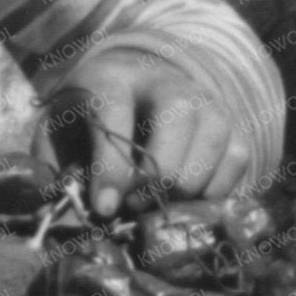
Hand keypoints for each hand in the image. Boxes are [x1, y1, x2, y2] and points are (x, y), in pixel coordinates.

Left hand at [35, 47, 252, 218]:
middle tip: (136, 206)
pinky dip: (216, 190)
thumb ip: (60, 172)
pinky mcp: (230, 123)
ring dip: (190, 183)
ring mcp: (204, 98)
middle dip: (160, 172)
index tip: (104, 208)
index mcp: (111, 76)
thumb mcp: (57, 138)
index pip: (116, 110)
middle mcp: (165, 79)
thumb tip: (76, 219)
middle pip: (179, 115)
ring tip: (161, 207)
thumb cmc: (86, 122)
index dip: (112, 165)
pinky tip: (188, 204)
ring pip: (215, 134)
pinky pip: (238, 157)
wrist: (128, 91)